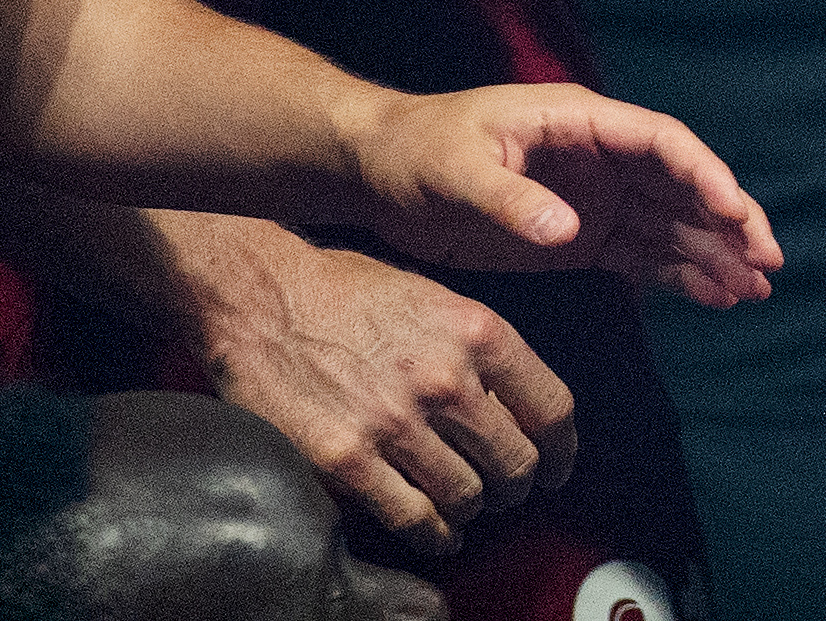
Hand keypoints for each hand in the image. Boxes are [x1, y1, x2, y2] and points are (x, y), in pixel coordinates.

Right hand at [187, 228, 576, 559]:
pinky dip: (431, 534)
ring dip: (472, 509)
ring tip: (466, 507)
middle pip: (515, 462)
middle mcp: (444, 379)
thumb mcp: (437, 299)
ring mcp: (395, 423)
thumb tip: (515, 403)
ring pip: (466, 496)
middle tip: (505, 490)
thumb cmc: (347, 291)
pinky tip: (434, 531)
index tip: (558, 466)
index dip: (563, 450)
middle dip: (516, 485)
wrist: (262, 299)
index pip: (551, 409)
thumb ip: (480, 350)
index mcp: (478, 331)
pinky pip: (410, 516)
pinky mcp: (346, 459)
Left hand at [345, 83, 781, 308]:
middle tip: (768, 262)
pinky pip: (642, 254)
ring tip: (753, 291)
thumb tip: (572, 229)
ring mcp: (594, 196)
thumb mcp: (456, 171)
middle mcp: (600, 156)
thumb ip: (513, 200)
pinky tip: (712, 298)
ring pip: (671, 223)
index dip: (703, 175)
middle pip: (682, 184)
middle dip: (729, 221)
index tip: (733, 213)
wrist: (373, 174)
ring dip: (713, 253)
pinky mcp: (579, 236)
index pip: (661, 142)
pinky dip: (678, 274)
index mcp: (579, 122)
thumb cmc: (414, 152)